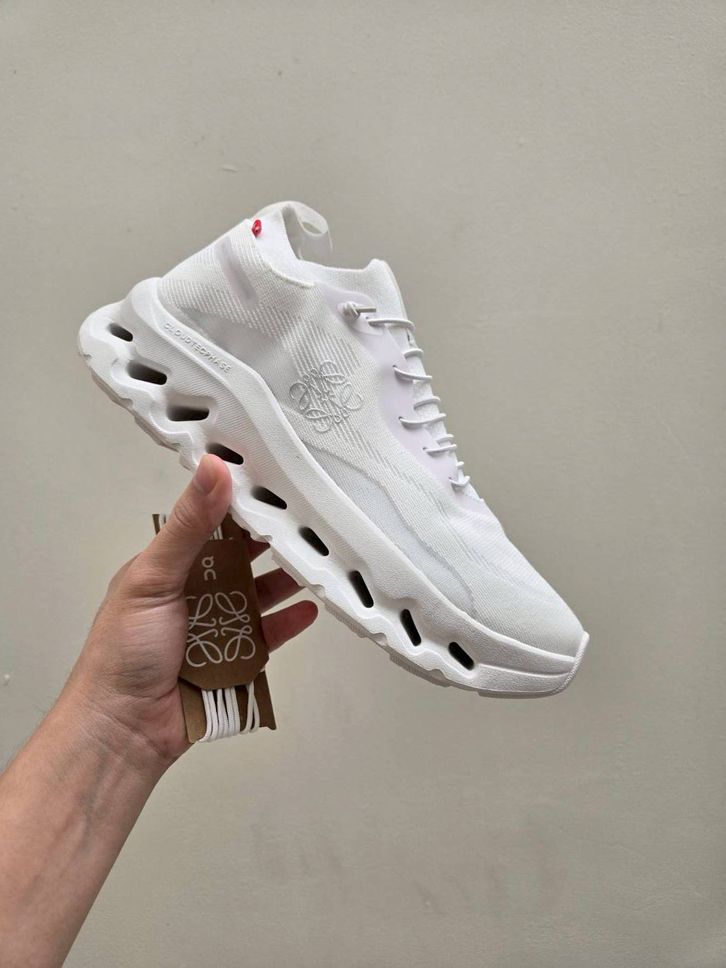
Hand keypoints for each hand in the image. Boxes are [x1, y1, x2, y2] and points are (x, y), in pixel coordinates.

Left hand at [65, 454, 316, 767]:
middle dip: (271, 542)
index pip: (212, 525)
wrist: (124, 728)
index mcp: (170, 566)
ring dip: (286, 579)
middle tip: (306, 521)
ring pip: (260, 595)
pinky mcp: (235, 659)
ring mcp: (217, 626)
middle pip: (243, 559)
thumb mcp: (154, 576)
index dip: (240, 505)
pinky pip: (269, 634)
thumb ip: (189, 525)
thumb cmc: (123, 651)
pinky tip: (308, 608)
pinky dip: (289, 621)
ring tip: (315, 561)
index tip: (273, 484)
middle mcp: (195, 592)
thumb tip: (213, 469)